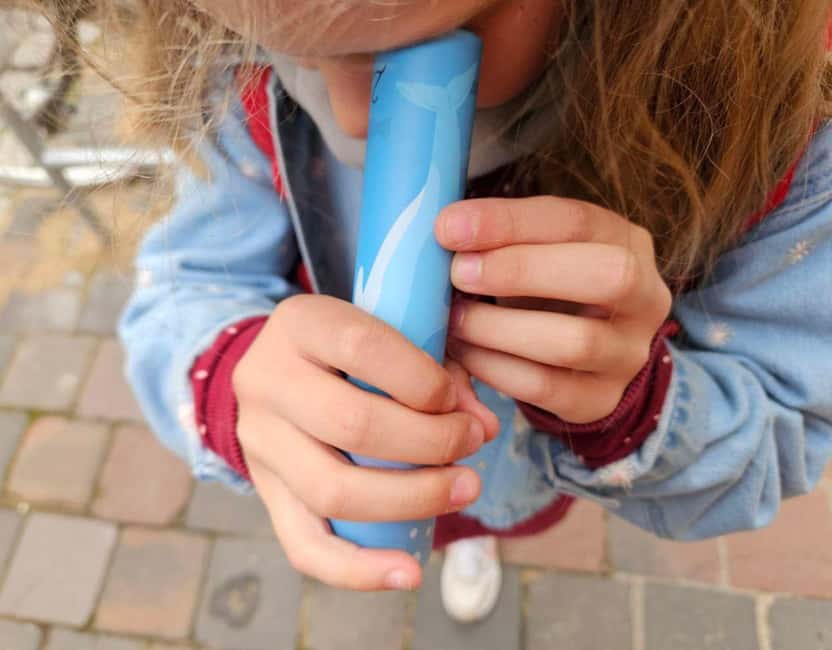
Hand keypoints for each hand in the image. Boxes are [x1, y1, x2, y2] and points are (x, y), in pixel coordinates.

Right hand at [232, 294, 499, 590]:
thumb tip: (484, 426)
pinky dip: (359, 569)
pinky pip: (304, 545)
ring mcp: (260, 442)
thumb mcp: (390, 334)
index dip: (425, 381)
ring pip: (333, 491)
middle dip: (432, 442)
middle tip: (472, 443)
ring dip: (413, 499)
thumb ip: (439, 369)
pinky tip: (408, 573)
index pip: (364, 349)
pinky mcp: (266, 492)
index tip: (459, 400)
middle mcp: (267, 381)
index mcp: (300, 324)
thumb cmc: (351, 349)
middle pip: (352, 425)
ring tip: (465, 487)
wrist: (278, 369)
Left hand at [435, 196, 673, 423]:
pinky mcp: (600, 399)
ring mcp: (628, 355)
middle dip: (522, 271)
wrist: (581, 350)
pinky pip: (545, 388)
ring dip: (499, 327)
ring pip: (574, 342)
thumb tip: (448, 230)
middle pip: (607, 276)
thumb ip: (502, 237)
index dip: (509, 222)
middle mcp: (645, 297)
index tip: (449, 227)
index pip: (577, 221)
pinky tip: (462, 350)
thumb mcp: (535, 248)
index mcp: (627, 241)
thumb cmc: (546, 283)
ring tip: (454, 317)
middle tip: (458, 272)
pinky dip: (494, 367)